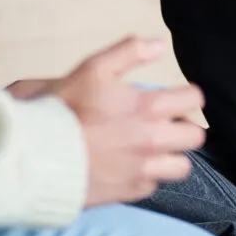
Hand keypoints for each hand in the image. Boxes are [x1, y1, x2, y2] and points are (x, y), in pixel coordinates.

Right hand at [36, 37, 204, 206]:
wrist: (39, 156)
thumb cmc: (64, 110)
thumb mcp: (93, 69)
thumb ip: (130, 52)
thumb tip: (160, 44)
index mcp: (148, 108)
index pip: (193, 100)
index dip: (187, 95)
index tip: (176, 97)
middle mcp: (153, 141)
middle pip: (195, 136)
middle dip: (183, 127)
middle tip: (165, 123)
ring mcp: (143, 170)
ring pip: (181, 167)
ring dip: (171, 156)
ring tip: (153, 149)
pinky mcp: (130, 192)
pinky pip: (153, 185)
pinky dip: (146, 176)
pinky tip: (129, 167)